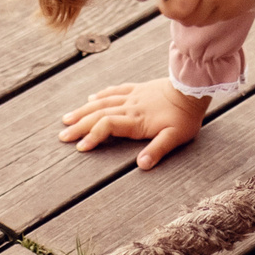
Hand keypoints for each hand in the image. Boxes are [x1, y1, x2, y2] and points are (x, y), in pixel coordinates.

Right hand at [58, 75, 209, 168]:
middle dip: (79, 126)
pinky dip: (100, 95)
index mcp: (136, 120)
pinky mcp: (137, 89)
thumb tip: (142, 166)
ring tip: (67, 118)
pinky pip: (114, 91)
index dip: (93, 136)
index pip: (107, 126)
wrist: (192, 88)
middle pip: (98, 115)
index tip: (80, 147)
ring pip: (102, 102)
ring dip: (83, 111)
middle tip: (62, 135)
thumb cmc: (185, 116)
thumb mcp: (175, 137)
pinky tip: (91, 98)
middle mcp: (129, 107)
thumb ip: (158, 150)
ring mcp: (132, 96)